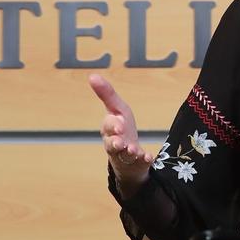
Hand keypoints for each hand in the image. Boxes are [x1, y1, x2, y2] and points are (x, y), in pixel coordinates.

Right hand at [90, 74, 152, 196]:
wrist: (129, 155)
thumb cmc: (121, 128)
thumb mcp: (117, 109)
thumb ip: (106, 94)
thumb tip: (92, 75)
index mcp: (109, 130)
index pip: (108, 127)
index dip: (112, 125)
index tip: (119, 124)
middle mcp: (115, 144)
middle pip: (112, 144)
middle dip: (115, 142)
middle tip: (120, 141)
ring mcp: (126, 155)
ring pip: (124, 155)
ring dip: (129, 152)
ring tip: (134, 150)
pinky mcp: (137, 163)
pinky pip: (140, 163)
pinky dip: (144, 160)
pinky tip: (148, 157)